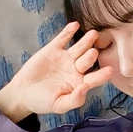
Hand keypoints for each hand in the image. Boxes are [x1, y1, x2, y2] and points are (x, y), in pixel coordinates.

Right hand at [0, 21, 114, 118]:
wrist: (22, 93)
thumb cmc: (42, 102)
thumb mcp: (59, 106)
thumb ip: (74, 100)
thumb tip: (85, 88)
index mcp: (79, 83)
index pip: (94, 78)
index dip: (102, 75)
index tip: (110, 70)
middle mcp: (75, 69)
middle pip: (87, 60)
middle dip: (91, 56)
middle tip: (94, 52)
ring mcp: (65, 58)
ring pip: (79, 47)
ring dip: (86, 41)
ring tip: (93, 34)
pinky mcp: (53, 49)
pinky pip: (63, 39)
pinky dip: (68, 32)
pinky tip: (75, 25)